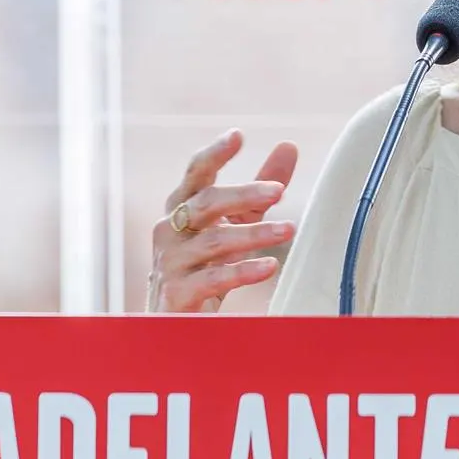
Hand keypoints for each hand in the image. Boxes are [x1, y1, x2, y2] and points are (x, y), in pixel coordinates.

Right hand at [148, 131, 298, 312]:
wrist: (173, 322)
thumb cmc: (204, 264)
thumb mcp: (233, 224)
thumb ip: (258, 190)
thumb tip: (289, 146)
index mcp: (181, 208)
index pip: (195, 174)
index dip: (214, 154)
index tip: (237, 135)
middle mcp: (169, 230)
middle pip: (206, 203)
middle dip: (243, 194)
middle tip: (278, 190)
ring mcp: (169, 262)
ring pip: (213, 241)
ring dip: (254, 234)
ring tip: (289, 229)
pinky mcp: (176, 293)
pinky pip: (212, 278)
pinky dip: (242, 271)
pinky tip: (269, 266)